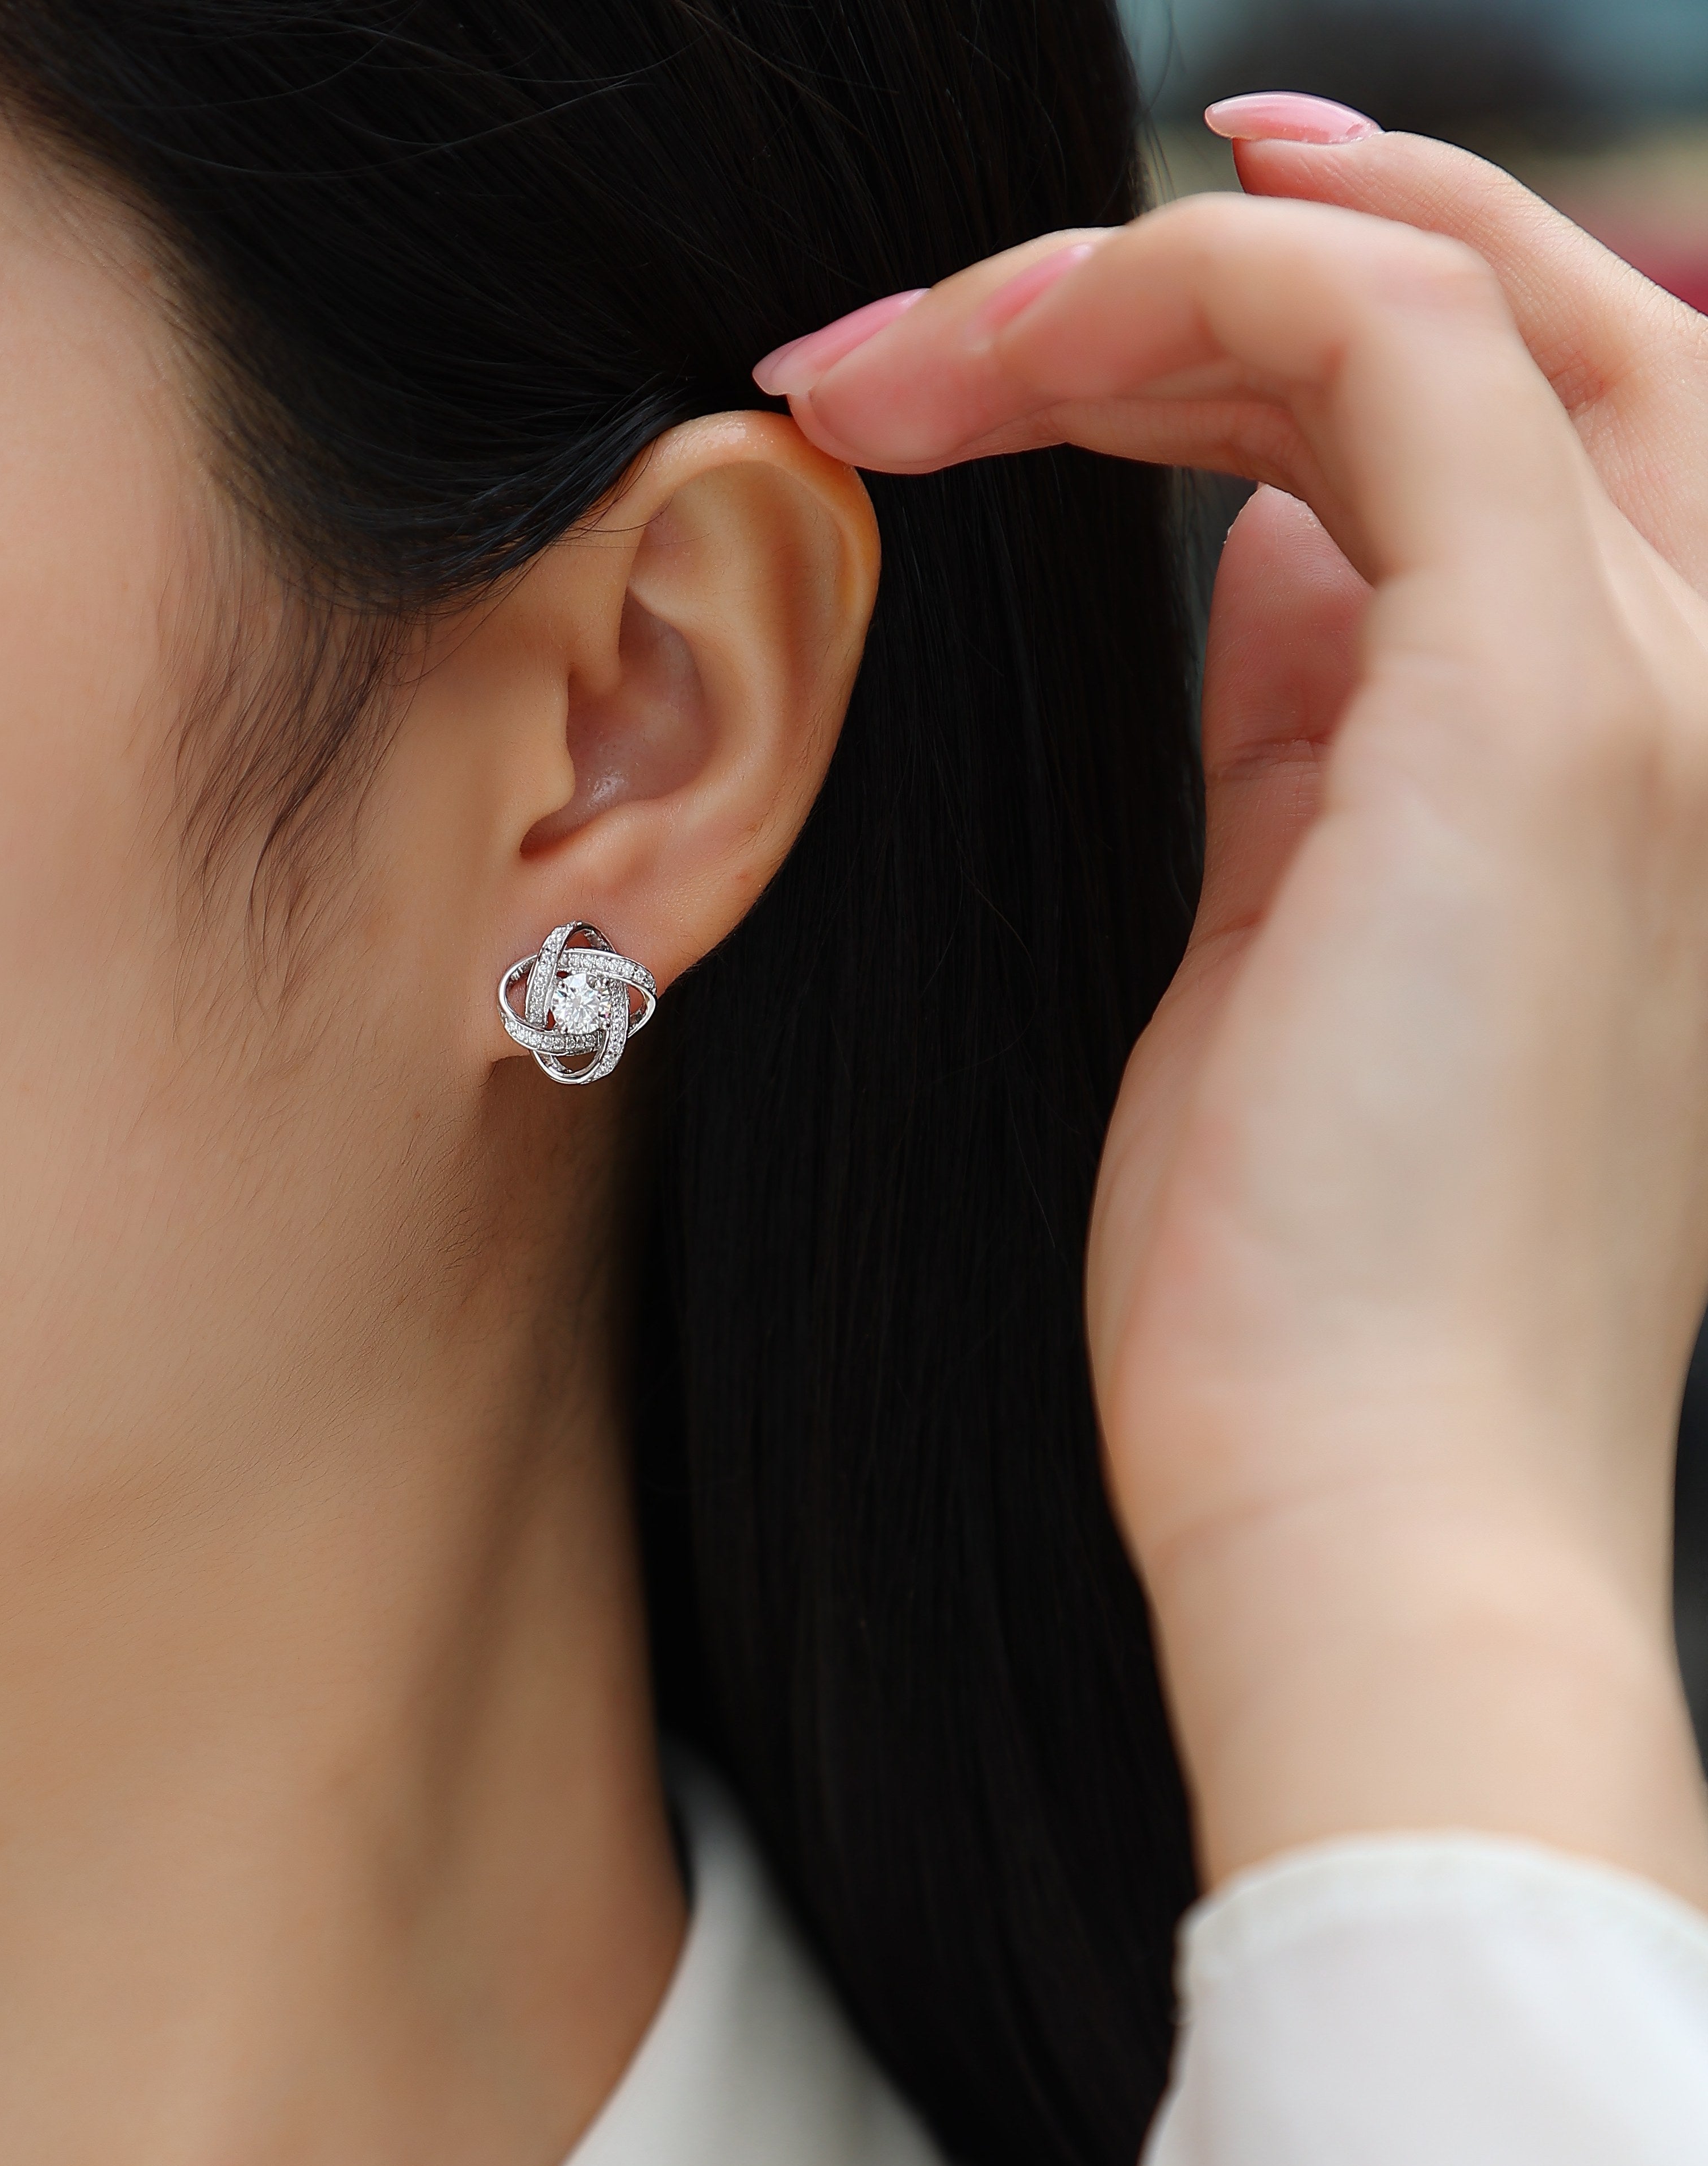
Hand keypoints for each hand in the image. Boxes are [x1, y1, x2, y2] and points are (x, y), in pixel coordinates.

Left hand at [755, 141, 1707, 1898]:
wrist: (1371, 1520)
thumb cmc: (1305, 1307)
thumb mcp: (1297, 962)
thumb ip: (1311, 744)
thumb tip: (1266, 566)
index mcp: (1633, 769)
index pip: (1524, 441)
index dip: (1317, 333)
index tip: (1089, 339)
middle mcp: (1693, 701)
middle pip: (1529, 318)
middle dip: (1252, 256)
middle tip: (982, 309)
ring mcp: (1649, 697)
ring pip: (1443, 304)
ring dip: (1157, 278)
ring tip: (924, 347)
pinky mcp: (1532, 720)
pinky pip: (1373, 363)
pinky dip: (1184, 306)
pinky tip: (991, 359)